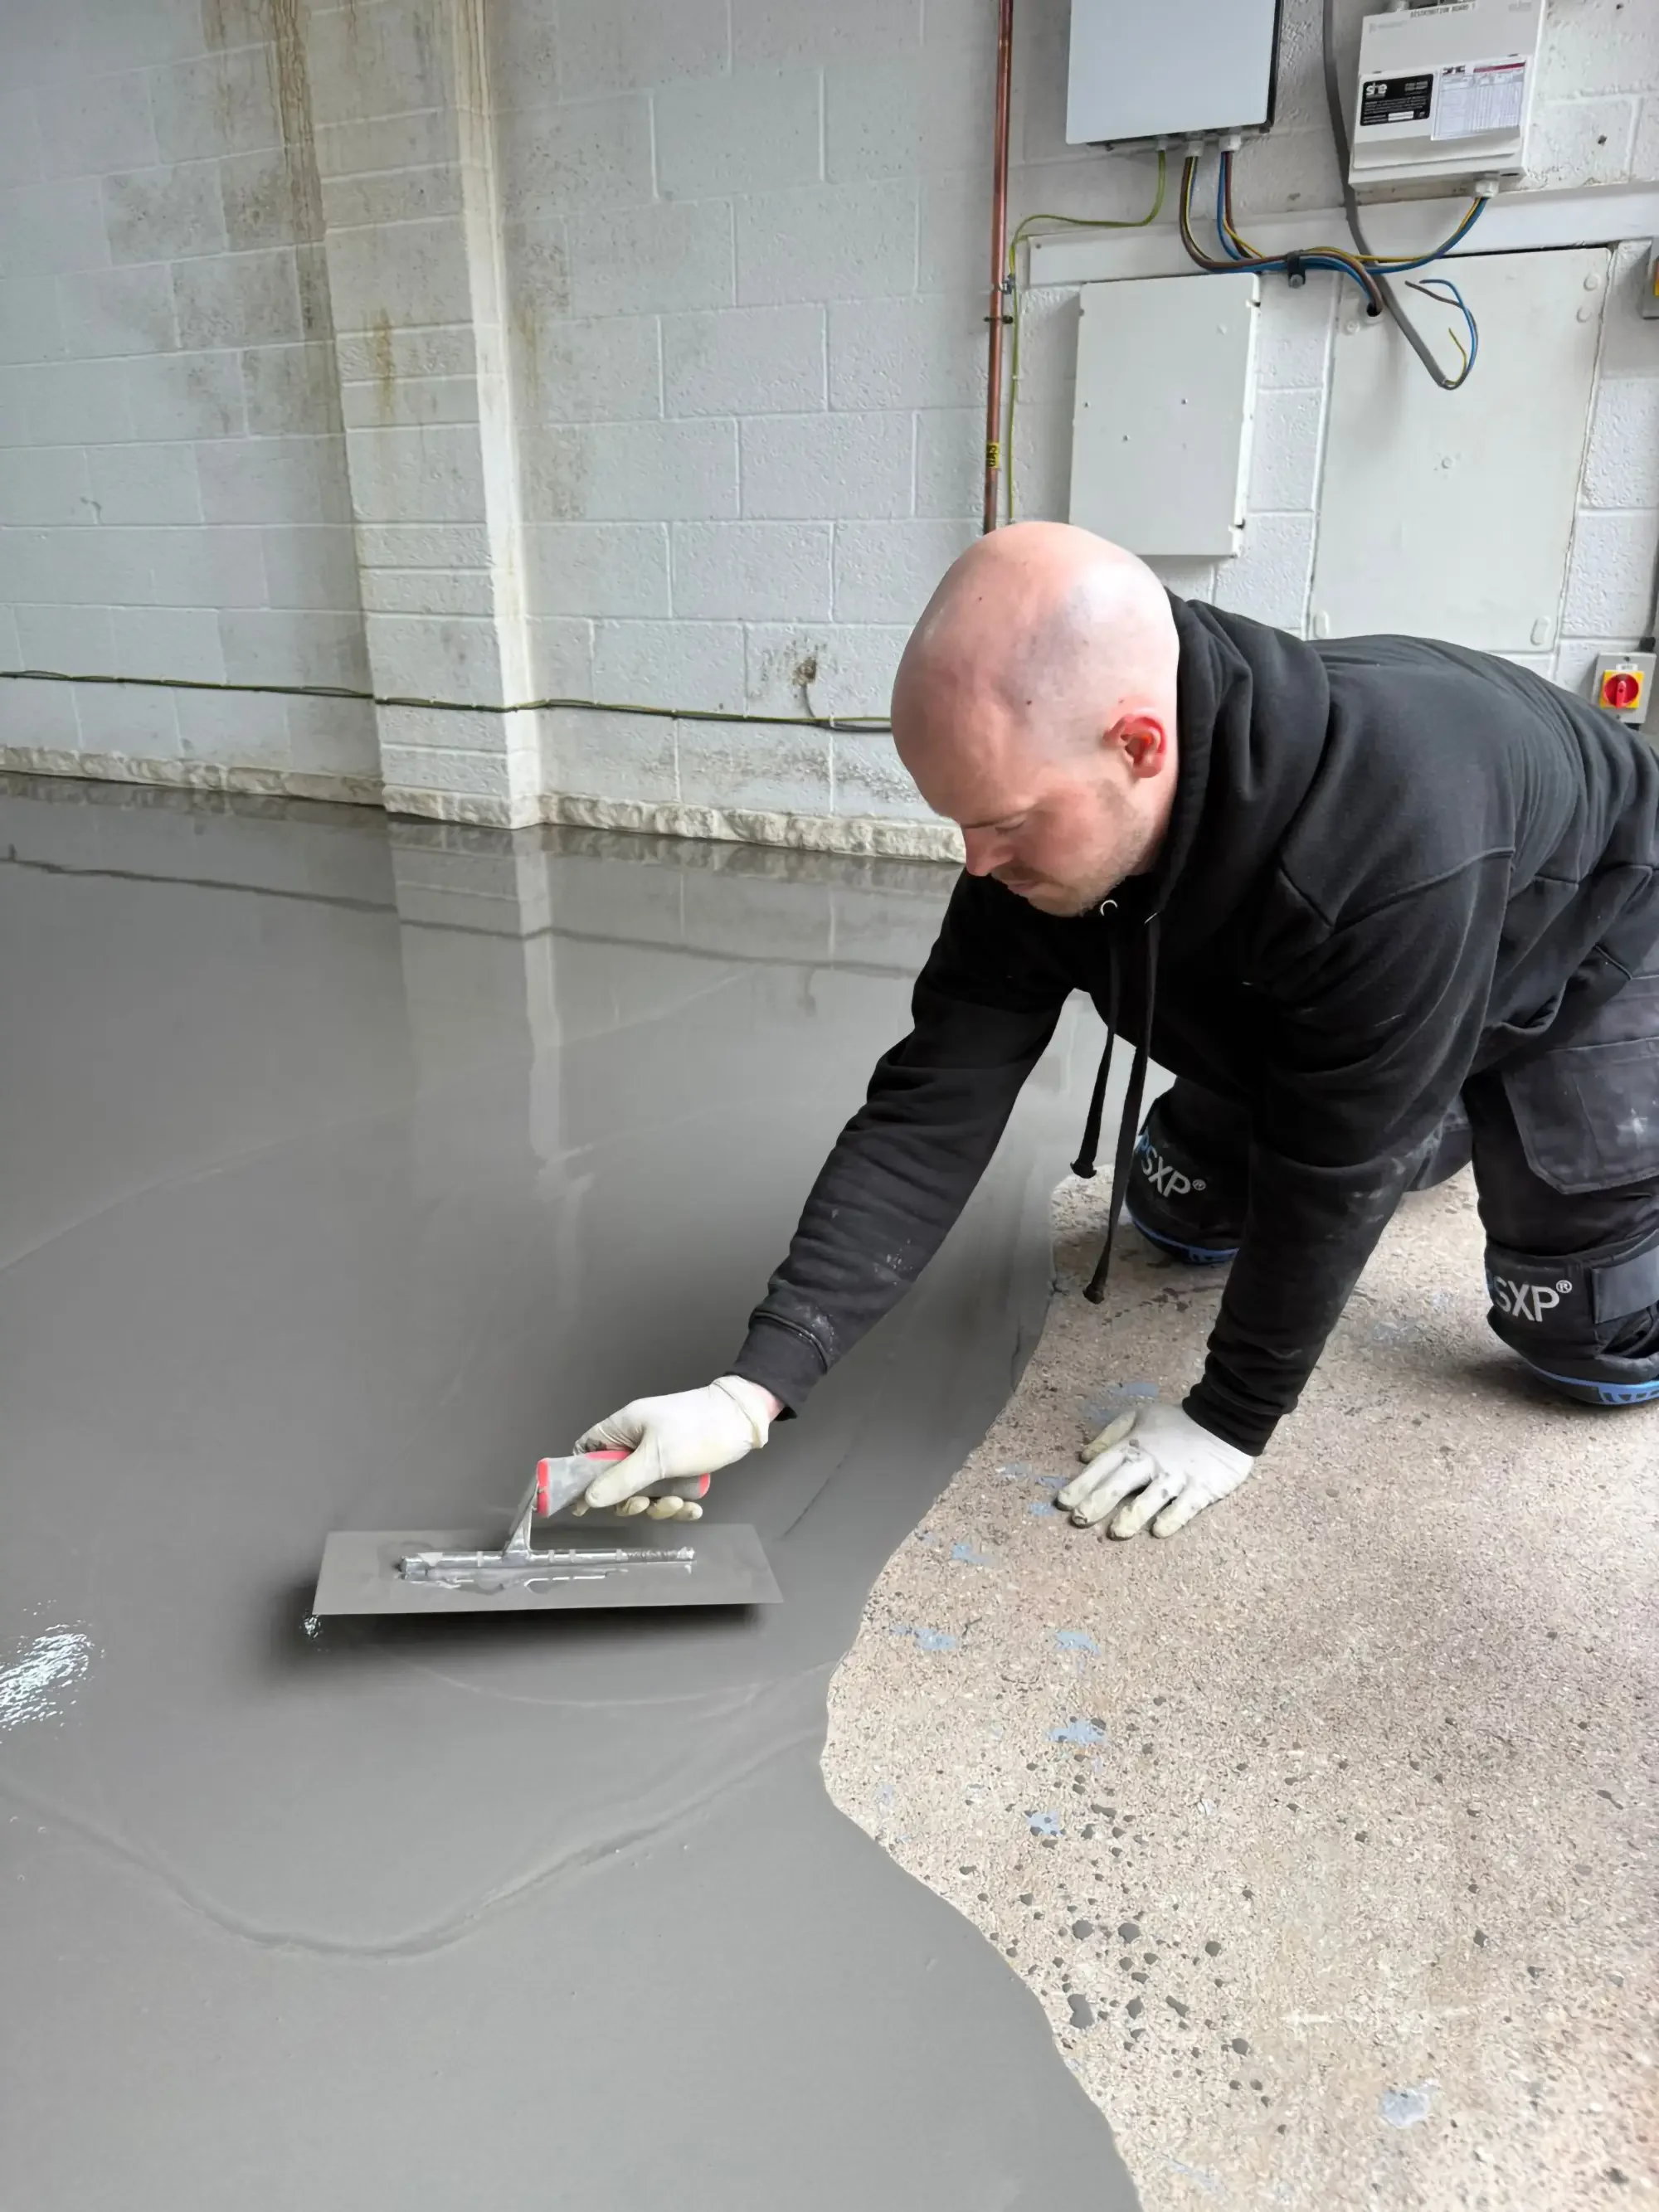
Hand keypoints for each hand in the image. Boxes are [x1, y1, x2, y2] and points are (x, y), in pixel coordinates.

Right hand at [575, 1375, 779, 1511]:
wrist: (744, 1420)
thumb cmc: (698, 1429)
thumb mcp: (657, 1457)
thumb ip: (621, 1480)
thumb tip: (588, 1500)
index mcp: (623, 1429)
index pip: (587, 1452)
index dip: (583, 1478)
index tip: (588, 1504)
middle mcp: (636, 1442)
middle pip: (615, 1481)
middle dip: (630, 1499)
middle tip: (645, 1503)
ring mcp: (659, 1456)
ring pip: (644, 1492)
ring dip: (659, 1505)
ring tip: (678, 1501)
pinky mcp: (679, 1468)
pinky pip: (668, 1493)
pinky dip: (678, 1503)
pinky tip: (693, 1507)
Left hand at [1057, 1403, 1254, 1538]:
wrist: (1225, 1419)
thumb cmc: (1177, 1422)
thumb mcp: (1139, 1417)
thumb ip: (1111, 1435)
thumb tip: (1083, 1456)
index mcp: (1134, 1445)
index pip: (1102, 1466)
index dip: (1081, 1484)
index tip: (1063, 1503)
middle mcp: (1151, 1461)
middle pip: (1120, 1482)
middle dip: (1098, 1501)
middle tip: (1080, 1520)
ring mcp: (1177, 1475)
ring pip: (1151, 1497)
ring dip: (1133, 1514)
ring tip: (1116, 1532)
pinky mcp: (1202, 1488)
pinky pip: (1185, 1506)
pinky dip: (1172, 1518)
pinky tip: (1159, 1531)